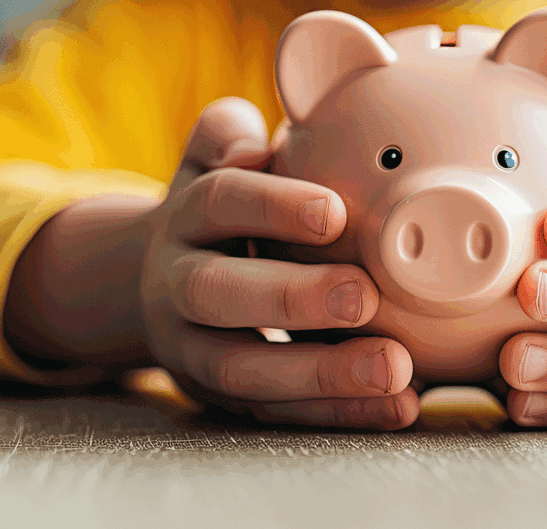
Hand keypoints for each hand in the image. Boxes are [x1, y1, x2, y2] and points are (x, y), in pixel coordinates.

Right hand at [139, 98, 416, 428]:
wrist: (149, 285)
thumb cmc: (214, 214)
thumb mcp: (207, 161)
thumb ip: (224, 134)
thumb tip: (255, 136)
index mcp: (184, 218)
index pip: (219, 202)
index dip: (272, 205)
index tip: (334, 213)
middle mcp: (177, 284)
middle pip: (217, 294)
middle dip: (292, 299)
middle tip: (365, 297)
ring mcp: (193, 349)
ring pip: (244, 371)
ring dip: (323, 375)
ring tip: (396, 371)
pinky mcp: (222, 397)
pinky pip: (277, 414)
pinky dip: (337, 414)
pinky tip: (397, 408)